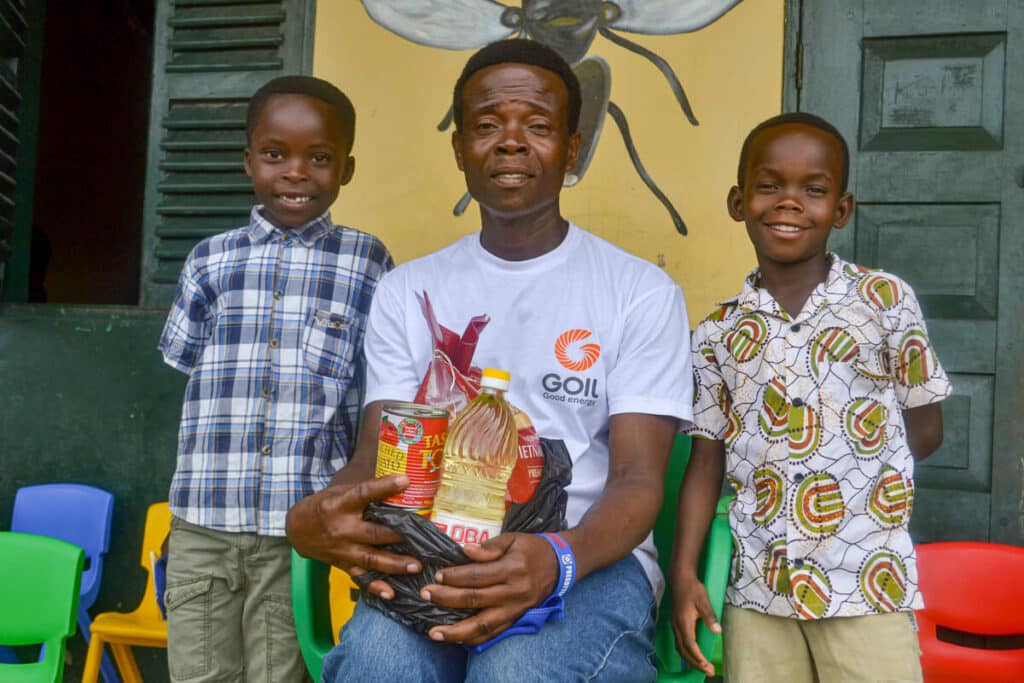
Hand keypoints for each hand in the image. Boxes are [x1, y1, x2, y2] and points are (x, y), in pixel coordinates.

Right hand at [285, 474, 422, 598]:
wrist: (297, 530)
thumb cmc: (325, 505)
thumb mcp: (339, 492)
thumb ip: (364, 491)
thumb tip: (398, 483)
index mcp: (340, 505)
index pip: (364, 493)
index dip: (384, 486)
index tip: (405, 481)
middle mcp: (342, 528)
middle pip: (373, 532)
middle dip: (398, 536)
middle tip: (422, 538)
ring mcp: (343, 550)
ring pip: (372, 558)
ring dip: (395, 564)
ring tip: (416, 566)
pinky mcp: (343, 565)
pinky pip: (361, 578)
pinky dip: (376, 587)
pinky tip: (391, 593)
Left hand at [419, 532, 559, 645]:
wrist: (560, 565)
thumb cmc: (532, 548)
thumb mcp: (513, 539)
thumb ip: (489, 547)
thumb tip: (464, 550)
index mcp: (512, 569)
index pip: (477, 576)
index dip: (455, 576)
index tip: (436, 575)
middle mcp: (513, 592)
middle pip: (475, 599)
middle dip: (446, 599)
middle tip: (425, 595)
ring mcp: (515, 609)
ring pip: (483, 625)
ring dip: (457, 632)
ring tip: (434, 633)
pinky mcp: (516, 619)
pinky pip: (493, 633)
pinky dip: (474, 639)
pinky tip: (456, 641)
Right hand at [670, 573, 720, 676]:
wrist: (679, 579)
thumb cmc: (692, 589)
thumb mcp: (704, 601)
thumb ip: (710, 616)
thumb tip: (718, 631)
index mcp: (684, 622)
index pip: (690, 645)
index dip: (698, 658)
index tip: (707, 666)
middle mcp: (677, 626)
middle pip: (683, 650)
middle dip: (695, 663)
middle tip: (708, 671)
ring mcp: (675, 625)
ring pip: (679, 648)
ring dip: (690, 659)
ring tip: (701, 666)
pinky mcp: (675, 623)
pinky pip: (678, 642)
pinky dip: (686, 652)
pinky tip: (693, 654)